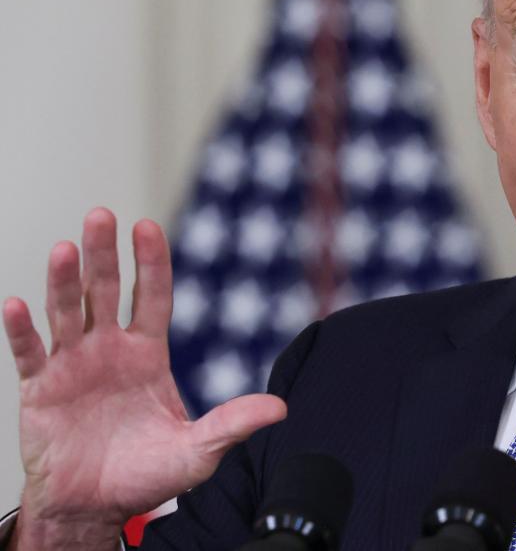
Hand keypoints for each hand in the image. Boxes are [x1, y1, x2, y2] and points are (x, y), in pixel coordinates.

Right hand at [3, 208, 286, 547]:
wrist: (94, 508)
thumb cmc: (145, 475)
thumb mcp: (197, 452)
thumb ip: (232, 425)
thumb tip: (281, 408)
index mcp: (147, 353)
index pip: (152, 296)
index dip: (151, 262)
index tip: (147, 226)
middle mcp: (109, 349)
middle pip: (106, 291)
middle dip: (104, 254)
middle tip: (101, 215)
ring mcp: (73, 365)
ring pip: (67, 312)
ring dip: (63, 281)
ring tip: (64, 248)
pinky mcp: (41, 389)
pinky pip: (29, 353)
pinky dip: (23, 330)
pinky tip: (16, 303)